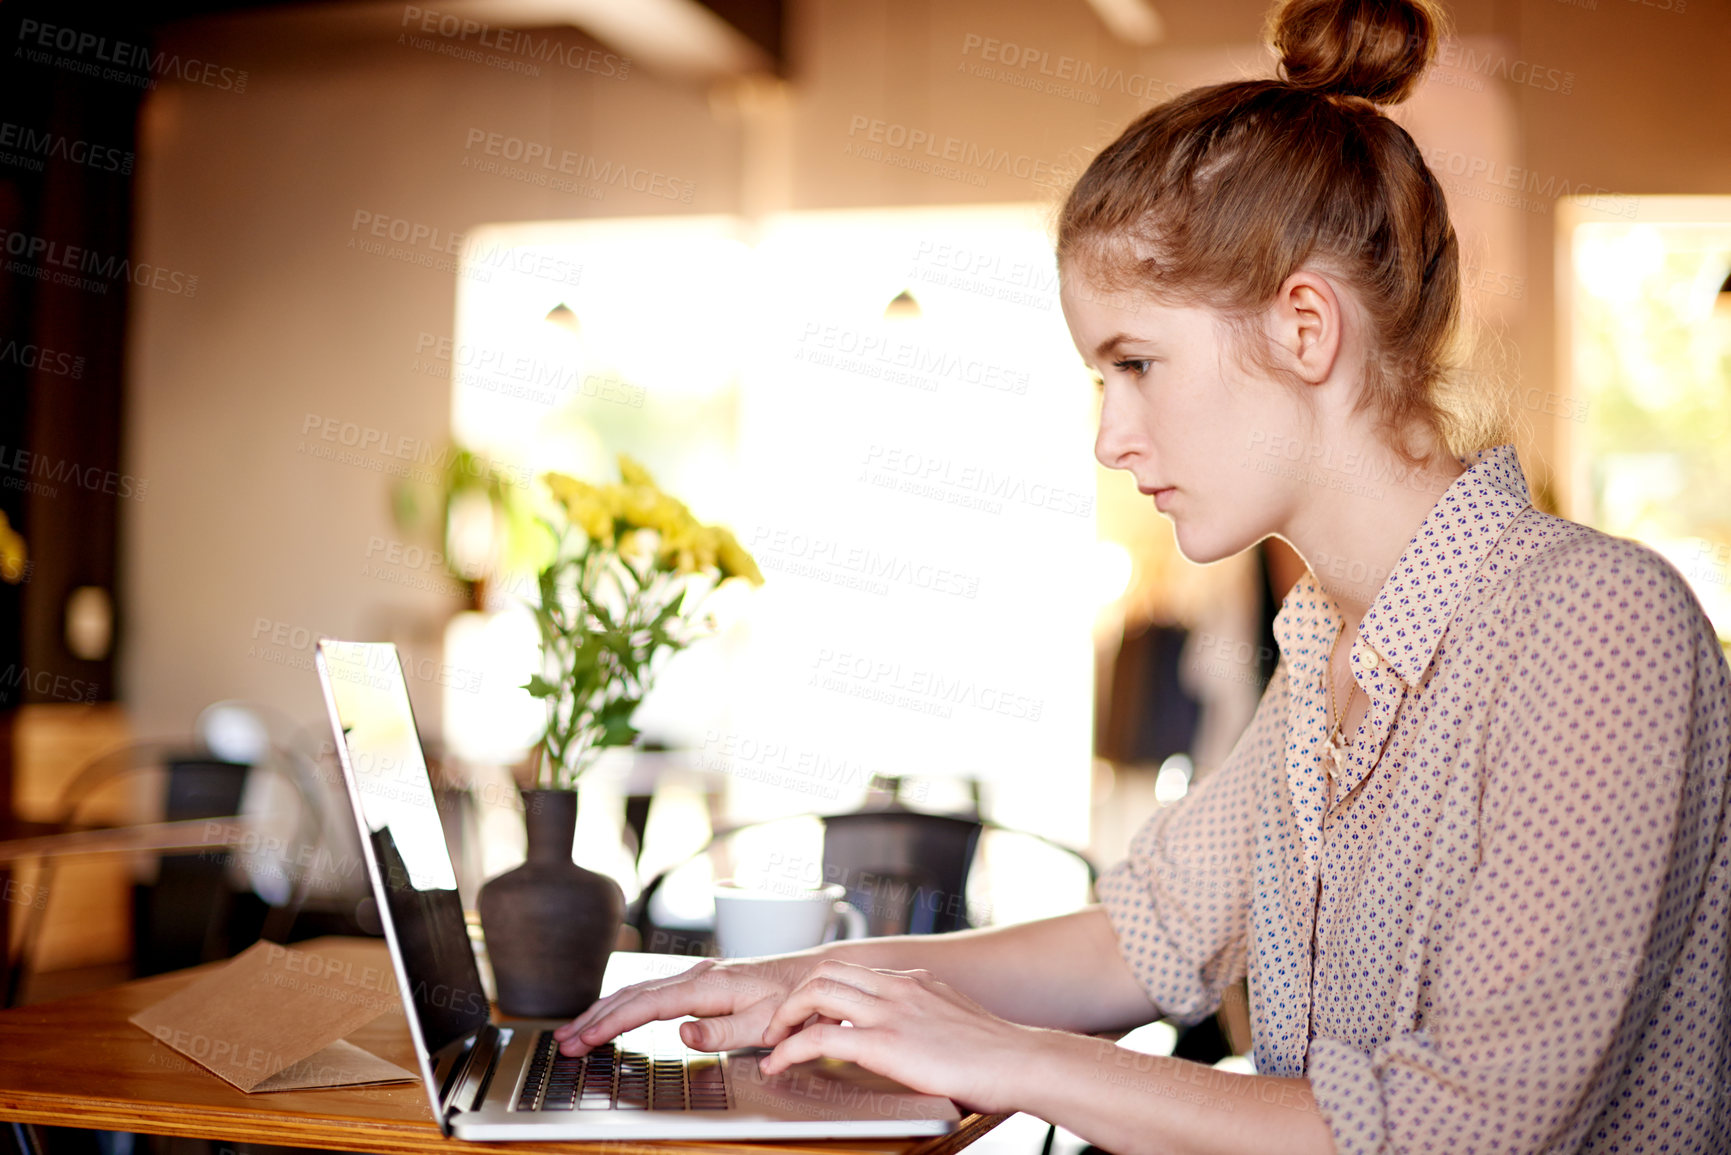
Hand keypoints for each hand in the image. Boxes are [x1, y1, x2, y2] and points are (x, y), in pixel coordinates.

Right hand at [552, 954, 818, 1055]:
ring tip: (575, 1032)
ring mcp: (697, 976)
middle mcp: (697, 975)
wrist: (817, 974)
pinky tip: (612, 1015)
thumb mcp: (764, 1024)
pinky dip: (624, 1003)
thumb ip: (721, 1033)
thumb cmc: (795, 1002)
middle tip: (563, 1043)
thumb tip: (680, 1034)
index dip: (610, 1024)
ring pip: (639, 990)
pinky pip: (652, 991)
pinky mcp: (701, 981)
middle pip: (633, 995)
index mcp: (708, 986)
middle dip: (594, 1019)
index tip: (582, 1040)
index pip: (646, 1006)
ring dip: (604, 1011)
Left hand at [756, 959, 1042, 1114]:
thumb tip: (915, 1040)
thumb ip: (929, 1020)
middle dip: (793, 998)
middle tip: (780, 1027)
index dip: (819, 990)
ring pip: (815, 992)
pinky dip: (789, 1048)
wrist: (1021, 1062)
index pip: (852, 971)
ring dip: (784, 1017)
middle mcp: (899, 987)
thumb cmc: (998, 1056)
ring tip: (773, 1043)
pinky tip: (779, 1065)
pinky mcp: (884, 1041)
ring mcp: (890, 1010)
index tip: (806, 1013)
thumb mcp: (957, 1022)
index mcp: (915, 982)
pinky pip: (818, 1036)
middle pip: (826, 972)